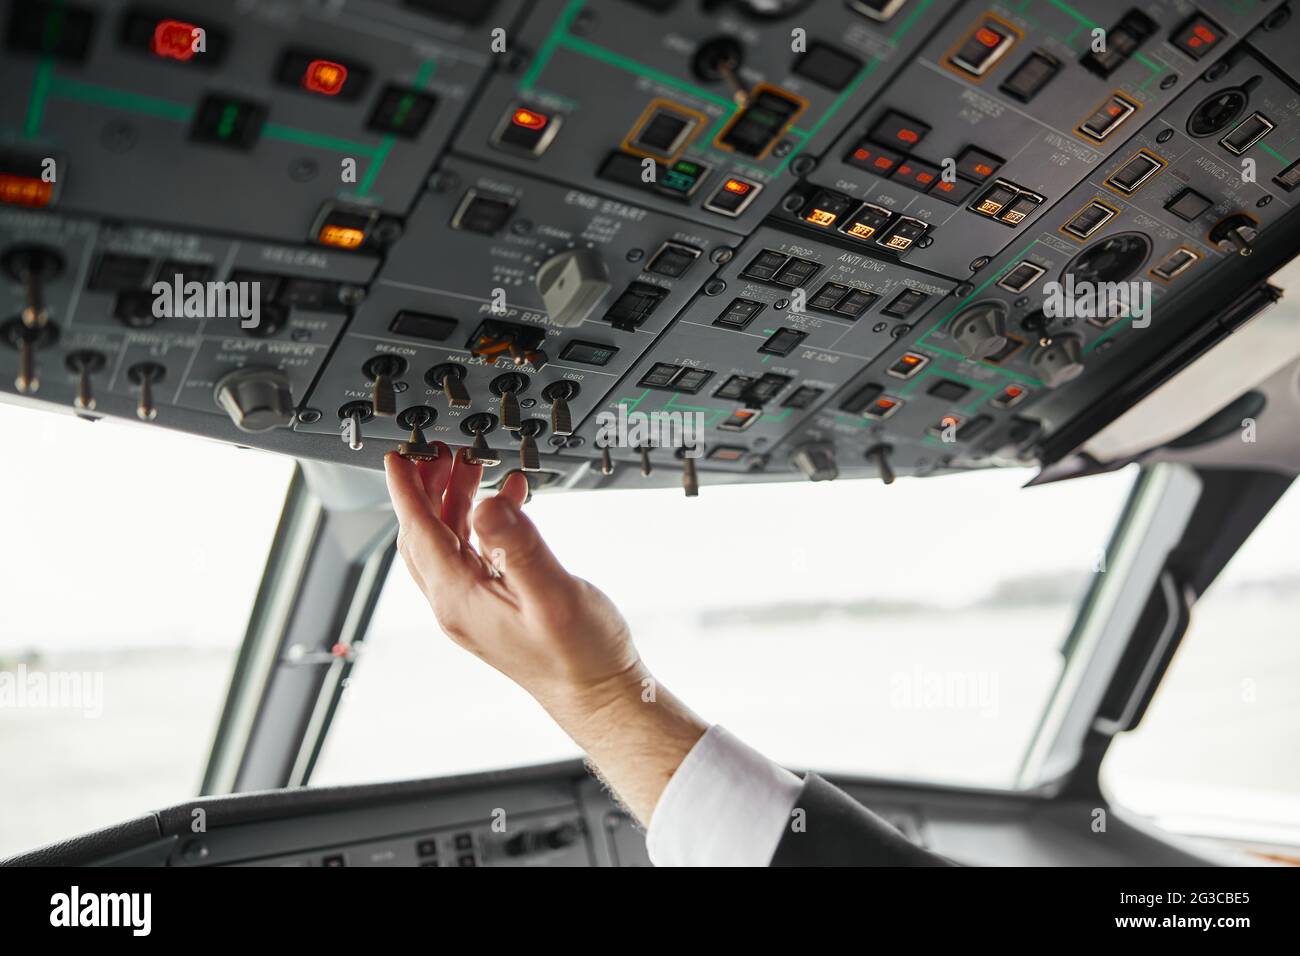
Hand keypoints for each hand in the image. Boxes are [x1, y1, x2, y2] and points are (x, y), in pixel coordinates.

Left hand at [383, 445, 639, 719]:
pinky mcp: (493, 608)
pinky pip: (473, 555)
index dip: (406, 491)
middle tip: (440, 451)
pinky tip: (507, 503)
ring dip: (454, 501)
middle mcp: (457, 605)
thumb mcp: (553, 594)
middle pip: (425, 535)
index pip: (420, 533)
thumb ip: (519, 547)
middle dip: (427, 488)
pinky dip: (483, 522)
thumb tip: (486, 504)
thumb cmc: (581, 656)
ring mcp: (473, 608)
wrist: (599, 694)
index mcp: (460, 600)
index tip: (397, 458)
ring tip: (472, 466)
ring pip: (448, 543)